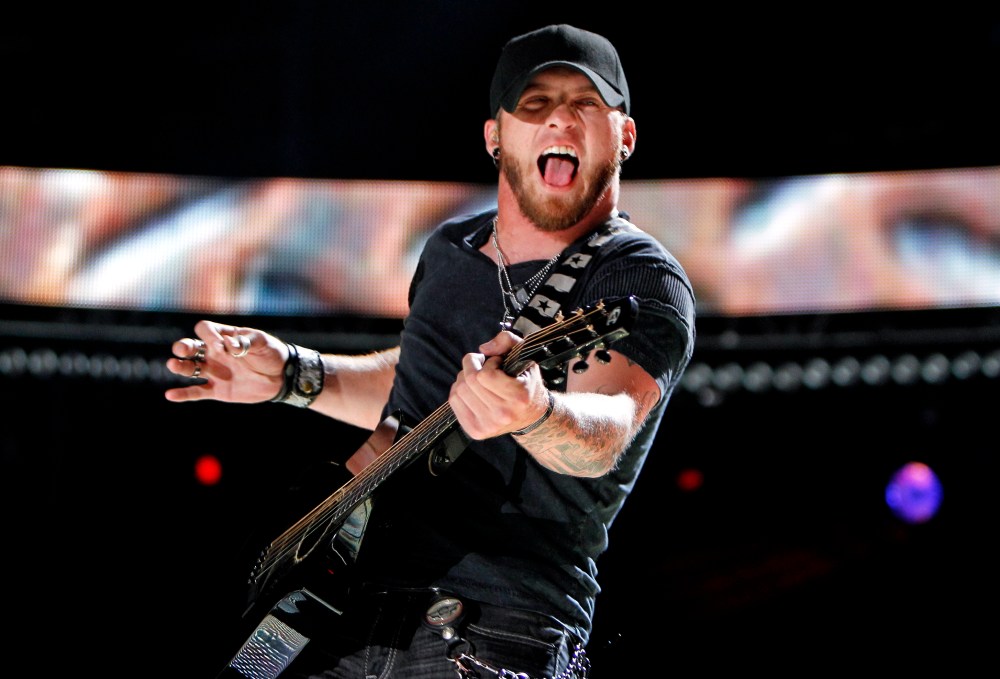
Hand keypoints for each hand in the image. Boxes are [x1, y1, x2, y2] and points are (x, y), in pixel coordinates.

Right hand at [164, 320, 289, 403]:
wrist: (281, 376)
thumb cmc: (271, 353)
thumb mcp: (262, 342)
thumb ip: (246, 342)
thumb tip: (230, 345)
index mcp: (224, 337)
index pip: (205, 330)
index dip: (209, 335)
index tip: (222, 345)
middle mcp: (214, 353)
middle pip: (191, 347)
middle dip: (183, 347)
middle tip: (183, 350)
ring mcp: (214, 371)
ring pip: (190, 368)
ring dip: (180, 366)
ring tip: (173, 364)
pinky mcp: (217, 390)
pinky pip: (197, 392)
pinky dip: (183, 394)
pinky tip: (170, 395)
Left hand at [449, 330, 550, 439]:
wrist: (531, 416)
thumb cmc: (526, 383)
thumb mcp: (526, 356)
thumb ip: (507, 341)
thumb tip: (483, 349)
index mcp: (518, 397)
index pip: (484, 375)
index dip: (488, 362)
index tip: (497, 363)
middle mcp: (503, 414)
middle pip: (469, 381)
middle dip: (473, 366)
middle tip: (484, 367)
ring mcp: (488, 426)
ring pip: (459, 390)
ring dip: (465, 378)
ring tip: (480, 379)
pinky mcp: (475, 431)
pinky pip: (454, 401)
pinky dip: (459, 390)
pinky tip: (473, 390)